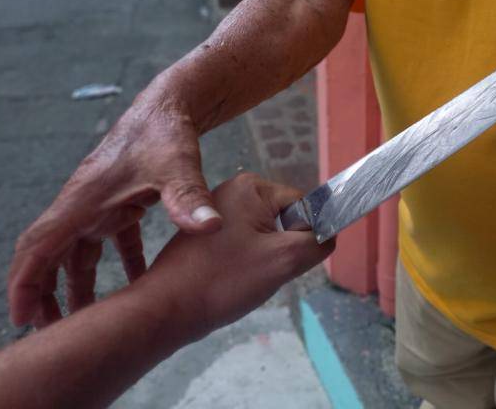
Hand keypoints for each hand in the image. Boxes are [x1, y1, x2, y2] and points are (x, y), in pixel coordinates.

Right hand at [8, 91, 221, 328]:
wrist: (171, 106)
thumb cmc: (166, 131)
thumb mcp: (177, 163)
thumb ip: (188, 196)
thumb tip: (208, 227)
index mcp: (84, 198)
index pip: (39, 245)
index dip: (27, 282)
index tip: (21, 317)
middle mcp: (84, 203)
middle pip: (50, 255)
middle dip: (45, 293)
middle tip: (50, 331)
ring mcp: (100, 203)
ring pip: (77, 252)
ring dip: (78, 285)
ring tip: (86, 320)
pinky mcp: (119, 203)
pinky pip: (109, 242)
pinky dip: (118, 265)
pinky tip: (135, 285)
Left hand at [134, 173, 333, 340]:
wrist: (167, 309)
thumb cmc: (224, 279)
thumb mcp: (285, 259)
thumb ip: (318, 242)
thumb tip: (327, 236)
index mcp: (251, 186)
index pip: (302, 205)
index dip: (304, 235)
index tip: (285, 259)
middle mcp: (233, 191)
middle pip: (283, 220)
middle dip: (282, 249)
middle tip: (263, 270)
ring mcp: (216, 213)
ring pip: (264, 237)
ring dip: (264, 260)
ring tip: (244, 277)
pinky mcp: (206, 236)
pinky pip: (243, 246)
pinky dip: (244, 265)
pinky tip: (229, 280)